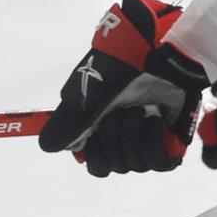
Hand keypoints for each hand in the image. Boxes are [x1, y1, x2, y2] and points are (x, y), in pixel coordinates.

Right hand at [37, 0, 207, 176]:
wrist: (157, 51)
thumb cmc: (119, 68)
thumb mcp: (87, 94)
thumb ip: (68, 123)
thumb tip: (47, 146)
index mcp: (102, 129)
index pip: (97, 165)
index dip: (97, 155)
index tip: (96, 134)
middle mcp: (125, 137)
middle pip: (115, 166)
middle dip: (115, 137)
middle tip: (120, 111)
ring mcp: (148, 138)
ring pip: (136, 164)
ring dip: (134, 135)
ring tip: (139, 109)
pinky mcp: (170, 138)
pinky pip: (161, 163)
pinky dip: (155, 144)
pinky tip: (153, 121)